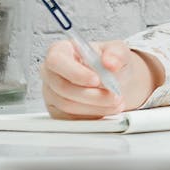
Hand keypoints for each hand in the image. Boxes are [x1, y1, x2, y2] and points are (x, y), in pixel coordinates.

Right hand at [41, 39, 159, 118]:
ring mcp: (52, 93)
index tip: (97, 80)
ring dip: (95, 106)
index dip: (75, 72)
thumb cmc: (109, 63)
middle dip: (92, 94)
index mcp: (60, 51)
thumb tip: (111, 63)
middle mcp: (51, 72)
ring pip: (67, 105)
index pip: (56, 60)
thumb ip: (116, 54)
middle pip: (63, 87)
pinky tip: (107, 109)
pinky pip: (71, 118)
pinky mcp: (57, 111)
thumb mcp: (118, 51)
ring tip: (116, 102)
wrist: (115, 80)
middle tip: (114, 95)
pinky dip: (92, 115)